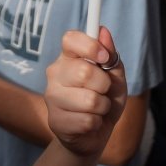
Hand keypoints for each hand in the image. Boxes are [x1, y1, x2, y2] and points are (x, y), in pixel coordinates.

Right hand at [45, 28, 128, 158]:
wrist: (94, 134)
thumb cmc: (104, 99)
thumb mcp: (114, 77)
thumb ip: (110, 56)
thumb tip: (103, 31)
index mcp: (68, 57)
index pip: (70, 39)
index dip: (90, 46)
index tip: (104, 58)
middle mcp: (55, 73)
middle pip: (84, 71)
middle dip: (104, 85)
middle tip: (103, 91)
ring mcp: (51, 97)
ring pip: (90, 100)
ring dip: (102, 107)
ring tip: (97, 109)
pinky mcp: (55, 120)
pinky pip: (87, 121)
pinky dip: (97, 123)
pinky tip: (89, 123)